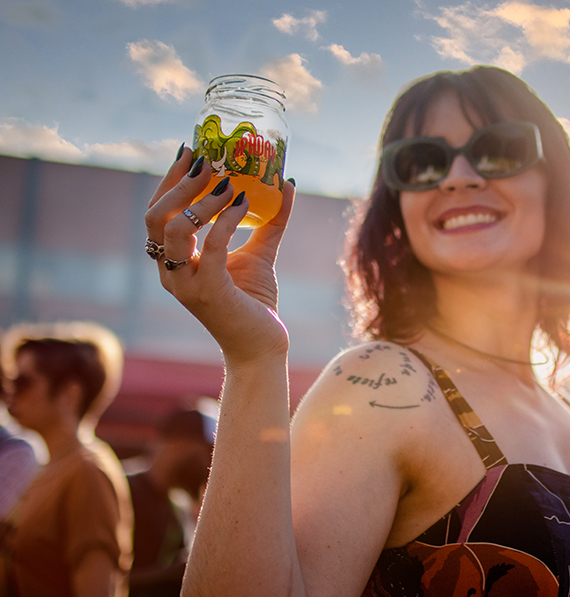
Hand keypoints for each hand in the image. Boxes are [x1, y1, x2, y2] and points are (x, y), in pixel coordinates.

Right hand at [145, 146, 295, 363]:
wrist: (261, 346)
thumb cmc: (254, 301)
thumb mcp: (260, 252)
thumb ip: (269, 220)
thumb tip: (286, 182)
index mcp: (173, 260)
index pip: (157, 212)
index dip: (170, 180)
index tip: (191, 150)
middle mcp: (170, 271)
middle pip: (156, 215)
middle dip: (179, 182)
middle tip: (208, 160)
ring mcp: (185, 283)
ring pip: (176, 228)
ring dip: (203, 201)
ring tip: (230, 183)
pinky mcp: (209, 292)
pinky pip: (212, 247)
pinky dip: (227, 221)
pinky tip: (244, 205)